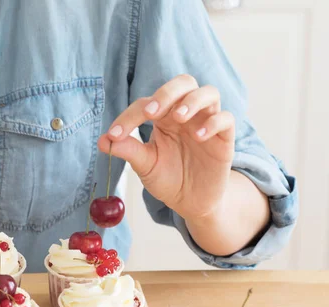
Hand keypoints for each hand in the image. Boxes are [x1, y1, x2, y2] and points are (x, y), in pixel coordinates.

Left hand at [98, 74, 234, 222]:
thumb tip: (102, 140)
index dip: (129, 117)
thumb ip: (127, 150)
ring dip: (192, 101)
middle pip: (183, 83)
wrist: (190, 202)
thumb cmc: (168, 178)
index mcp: (163, 116)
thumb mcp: (145, 165)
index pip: (146, 104)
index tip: (114, 136)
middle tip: (151, 113)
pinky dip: (213, 122)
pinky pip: (226, 118)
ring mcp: (206, 122)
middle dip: (166, 92)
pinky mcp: (224, 138)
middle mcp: (185, 113)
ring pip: (209, 92)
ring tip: (178, 118)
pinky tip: (199, 136)